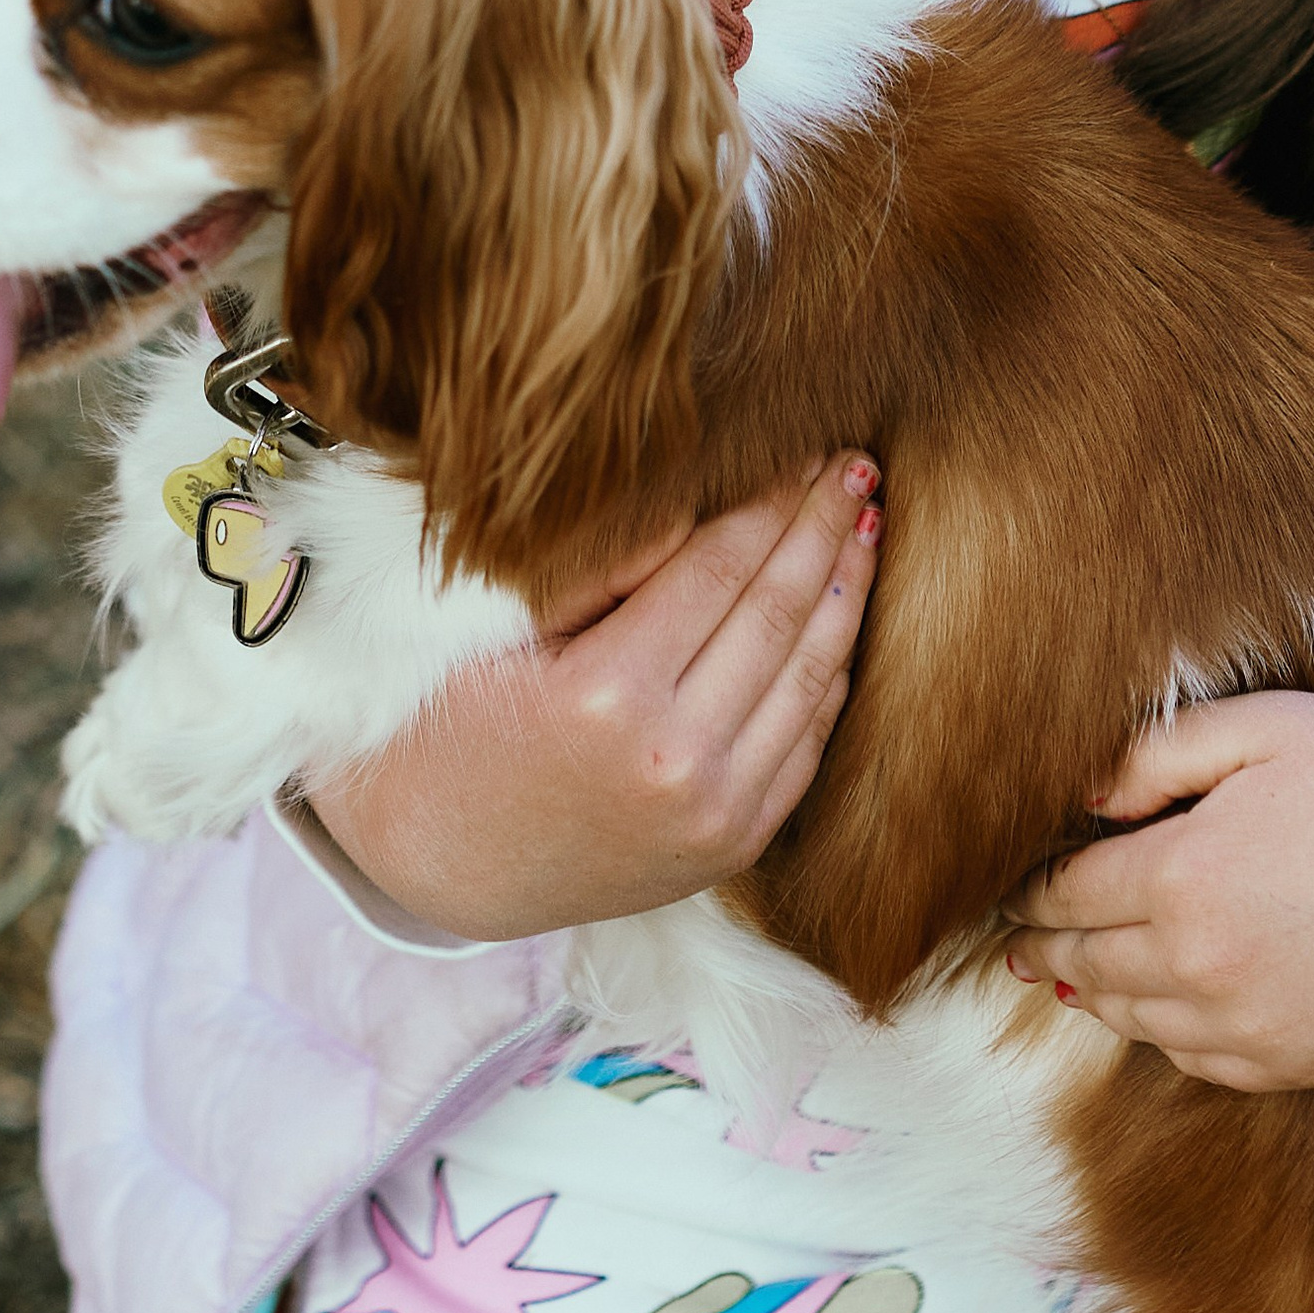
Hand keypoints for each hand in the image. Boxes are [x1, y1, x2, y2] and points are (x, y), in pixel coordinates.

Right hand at [305, 453, 882, 940]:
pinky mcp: (733, 847)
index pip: (718, 568)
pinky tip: (841, 615)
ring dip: (847, 592)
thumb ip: (607, 567)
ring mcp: (713, 814)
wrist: (448, 862)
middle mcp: (672, 760)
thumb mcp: (507, 632)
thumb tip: (700, 495)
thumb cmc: (459, 724)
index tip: (801, 450)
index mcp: (605, 695)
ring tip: (865, 524)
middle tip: (856, 463)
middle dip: (823, 528)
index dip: (769, 501)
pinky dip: (830, 673)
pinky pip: (807, 744)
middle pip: (777, 613)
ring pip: (809, 678)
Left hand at [1001, 693, 1313, 1090]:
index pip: (1067, 891)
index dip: (1033, 886)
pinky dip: (1164, 1036)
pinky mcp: (1298, 1065)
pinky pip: (1199, 1062)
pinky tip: (1158, 1014)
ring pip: (1135, 1023)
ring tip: (1068, 977)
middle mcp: (1201, 966)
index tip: (1015, 884)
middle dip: (1047, 944)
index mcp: (1180, 876)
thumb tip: (1078, 796)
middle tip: (1014, 941)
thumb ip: (1154, 756)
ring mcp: (1250, 1028)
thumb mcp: (1261, 727)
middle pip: (1089, 964)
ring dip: (1095, 996)